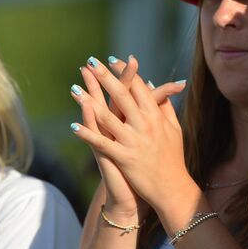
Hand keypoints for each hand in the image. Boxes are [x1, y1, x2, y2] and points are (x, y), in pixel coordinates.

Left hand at [70, 55, 195, 225]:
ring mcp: (134, 141)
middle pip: (122, 95)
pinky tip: (73, 127)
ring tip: (74, 89)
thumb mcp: (174, 129)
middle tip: (90, 62)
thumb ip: (164, 106)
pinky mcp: (125, 158)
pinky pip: (102, 144)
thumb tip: (151, 85)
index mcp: (156, 116)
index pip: (138, 87)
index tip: (111, 60)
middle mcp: (145, 125)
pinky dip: (87, 135)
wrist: (173, 188)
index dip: (124, 72)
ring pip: (108, 117)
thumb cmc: (173, 158)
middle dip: (104, 77)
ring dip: (88, 102)